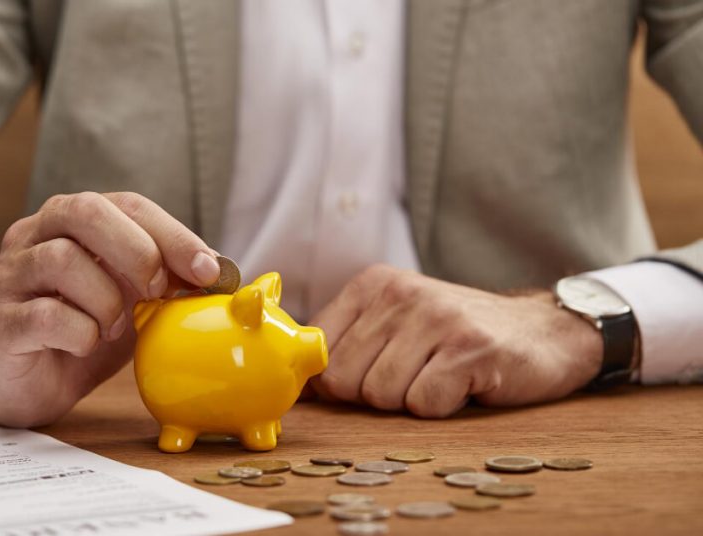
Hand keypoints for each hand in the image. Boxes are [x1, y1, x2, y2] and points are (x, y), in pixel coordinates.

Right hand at [0, 192, 219, 426]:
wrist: (24, 382)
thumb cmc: (81, 329)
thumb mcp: (131, 299)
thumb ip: (167, 280)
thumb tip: (223, 271)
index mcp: (70, 221)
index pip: (126, 204)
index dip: (172, 233)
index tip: (208, 269)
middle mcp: (32, 237)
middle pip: (82, 211)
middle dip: (136, 250)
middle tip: (158, 291)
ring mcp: (9, 278)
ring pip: (60, 260)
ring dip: (107, 299)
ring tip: (116, 327)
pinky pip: (42, 316)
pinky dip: (80, 332)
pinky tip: (87, 345)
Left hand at [308, 265, 603, 416]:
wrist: (542, 331)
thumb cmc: (454, 336)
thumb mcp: (394, 323)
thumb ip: (346, 345)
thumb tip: (295, 386)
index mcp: (372, 285)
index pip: (317, 352)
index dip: (335, 381)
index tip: (363, 380)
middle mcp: (400, 294)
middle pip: (344, 380)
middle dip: (373, 395)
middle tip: (412, 377)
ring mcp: (437, 318)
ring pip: (381, 395)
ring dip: (409, 401)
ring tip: (437, 377)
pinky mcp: (471, 349)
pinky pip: (424, 404)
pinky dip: (441, 407)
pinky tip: (462, 384)